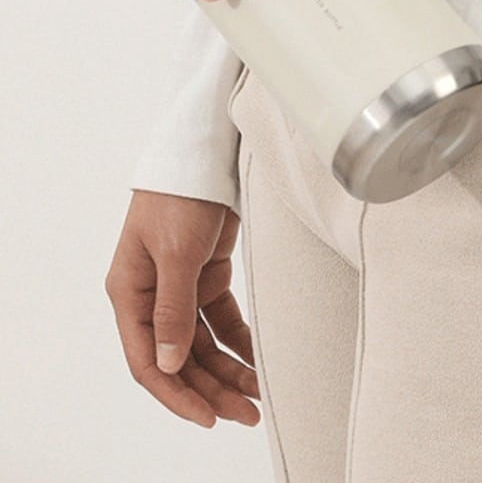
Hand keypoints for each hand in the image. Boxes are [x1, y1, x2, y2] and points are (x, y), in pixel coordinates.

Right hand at [105, 190, 260, 428]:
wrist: (206, 155)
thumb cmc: (180, 197)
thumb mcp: (176, 253)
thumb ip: (172, 309)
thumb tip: (169, 364)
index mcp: (129, 294)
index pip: (147, 361)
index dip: (177, 394)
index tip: (209, 418)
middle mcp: (151, 297)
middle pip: (180, 359)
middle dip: (212, 390)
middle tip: (248, 414)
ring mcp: (180, 288)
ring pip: (204, 345)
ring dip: (229, 370)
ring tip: (258, 396)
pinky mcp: (207, 276)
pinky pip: (222, 321)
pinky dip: (240, 341)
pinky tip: (259, 360)